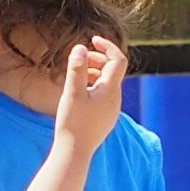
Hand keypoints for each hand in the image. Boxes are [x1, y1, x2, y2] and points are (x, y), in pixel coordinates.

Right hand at [55, 33, 126, 154]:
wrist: (76, 151)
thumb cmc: (73, 121)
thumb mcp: (72, 92)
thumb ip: (76, 68)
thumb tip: (80, 47)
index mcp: (110, 90)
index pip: (117, 60)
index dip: (107, 46)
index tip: (92, 39)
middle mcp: (115, 98)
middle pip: (113, 70)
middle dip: (98, 58)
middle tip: (79, 57)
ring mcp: (111, 108)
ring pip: (107, 82)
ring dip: (94, 72)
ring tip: (76, 73)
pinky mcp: (105, 116)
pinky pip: (103, 94)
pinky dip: (93, 85)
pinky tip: (78, 91)